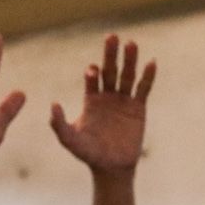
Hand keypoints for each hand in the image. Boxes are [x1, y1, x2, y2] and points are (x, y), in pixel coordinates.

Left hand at [50, 34, 155, 175]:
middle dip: (111, 55)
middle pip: (110, 70)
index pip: (92, 79)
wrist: (112, 167)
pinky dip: (148, 76)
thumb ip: (59, 124)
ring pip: (127, 76)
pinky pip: (143, 89)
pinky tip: (151, 63)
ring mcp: (124, 100)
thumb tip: (53, 105)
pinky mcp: (138, 108)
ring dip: (129, 60)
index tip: (92, 70)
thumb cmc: (89, 154)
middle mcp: (107, 96)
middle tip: (112, 37)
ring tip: (131, 43)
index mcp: (91, 99)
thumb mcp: (70, 140)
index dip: (92, 73)